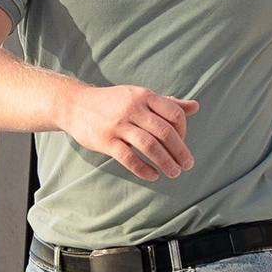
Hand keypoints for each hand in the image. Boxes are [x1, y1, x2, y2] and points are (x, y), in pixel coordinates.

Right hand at [63, 82, 196, 180]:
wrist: (75, 105)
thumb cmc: (114, 102)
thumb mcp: (140, 96)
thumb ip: (167, 103)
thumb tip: (196, 106)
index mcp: (144, 95)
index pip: (174, 113)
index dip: (184, 131)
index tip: (182, 143)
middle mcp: (133, 108)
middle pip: (165, 132)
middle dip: (180, 151)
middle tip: (187, 165)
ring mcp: (118, 124)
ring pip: (150, 146)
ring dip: (166, 162)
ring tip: (174, 173)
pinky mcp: (105, 141)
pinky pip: (129, 158)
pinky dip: (144, 169)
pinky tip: (153, 175)